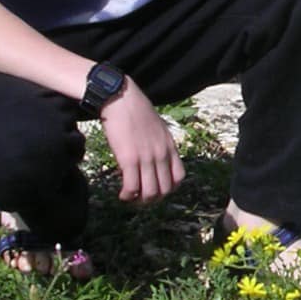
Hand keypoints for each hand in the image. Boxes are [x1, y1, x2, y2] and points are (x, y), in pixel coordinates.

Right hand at [99, 78, 185, 201]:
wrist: (121, 99)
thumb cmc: (136, 111)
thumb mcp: (158, 127)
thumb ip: (160, 144)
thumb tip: (155, 158)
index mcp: (169, 146)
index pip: (179, 177)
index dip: (169, 188)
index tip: (157, 188)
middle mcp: (161, 154)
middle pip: (165, 189)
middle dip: (154, 198)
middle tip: (141, 197)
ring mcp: (146, 158)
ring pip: (150, 192)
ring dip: (140, 200)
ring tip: (131, 197)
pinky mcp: (129, 160)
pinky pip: (132, 187)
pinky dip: (128, 195)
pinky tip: (122, 194)